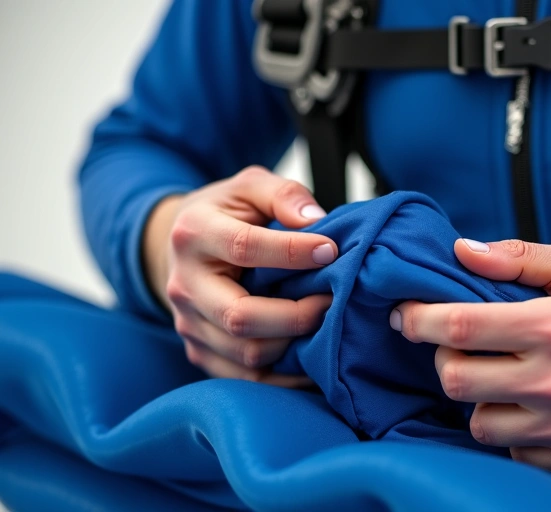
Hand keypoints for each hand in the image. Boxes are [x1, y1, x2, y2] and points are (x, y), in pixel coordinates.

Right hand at [143, 166, 336, 384]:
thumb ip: (283, 195)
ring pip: (246, 353)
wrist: (184, 246)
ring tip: (326, 325)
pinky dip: (285, 376)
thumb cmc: (227, 213)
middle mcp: (184, 285)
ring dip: (294, 345)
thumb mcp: (250, 186)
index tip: (331, 251)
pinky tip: (313, 358)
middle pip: (240, 316)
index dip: (292, 252)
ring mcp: (188, 324)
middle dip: (297, 314)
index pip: (244, 247)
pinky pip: (246, 379)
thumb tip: (315, 222)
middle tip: (332, 300)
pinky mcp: (200, 352)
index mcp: (193, 234)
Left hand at [391, 239, 550, 472]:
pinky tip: (528, 404)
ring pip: (478, 422)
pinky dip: (510, 428)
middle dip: (444, 358)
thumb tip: (461, 251)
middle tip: (460, 344)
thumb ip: (518, 256)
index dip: (419, 320)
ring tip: (499, 376)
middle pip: (455, 380)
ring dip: (477, 397)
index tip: (406, 316)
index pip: (460, 327)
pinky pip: (513, 451)